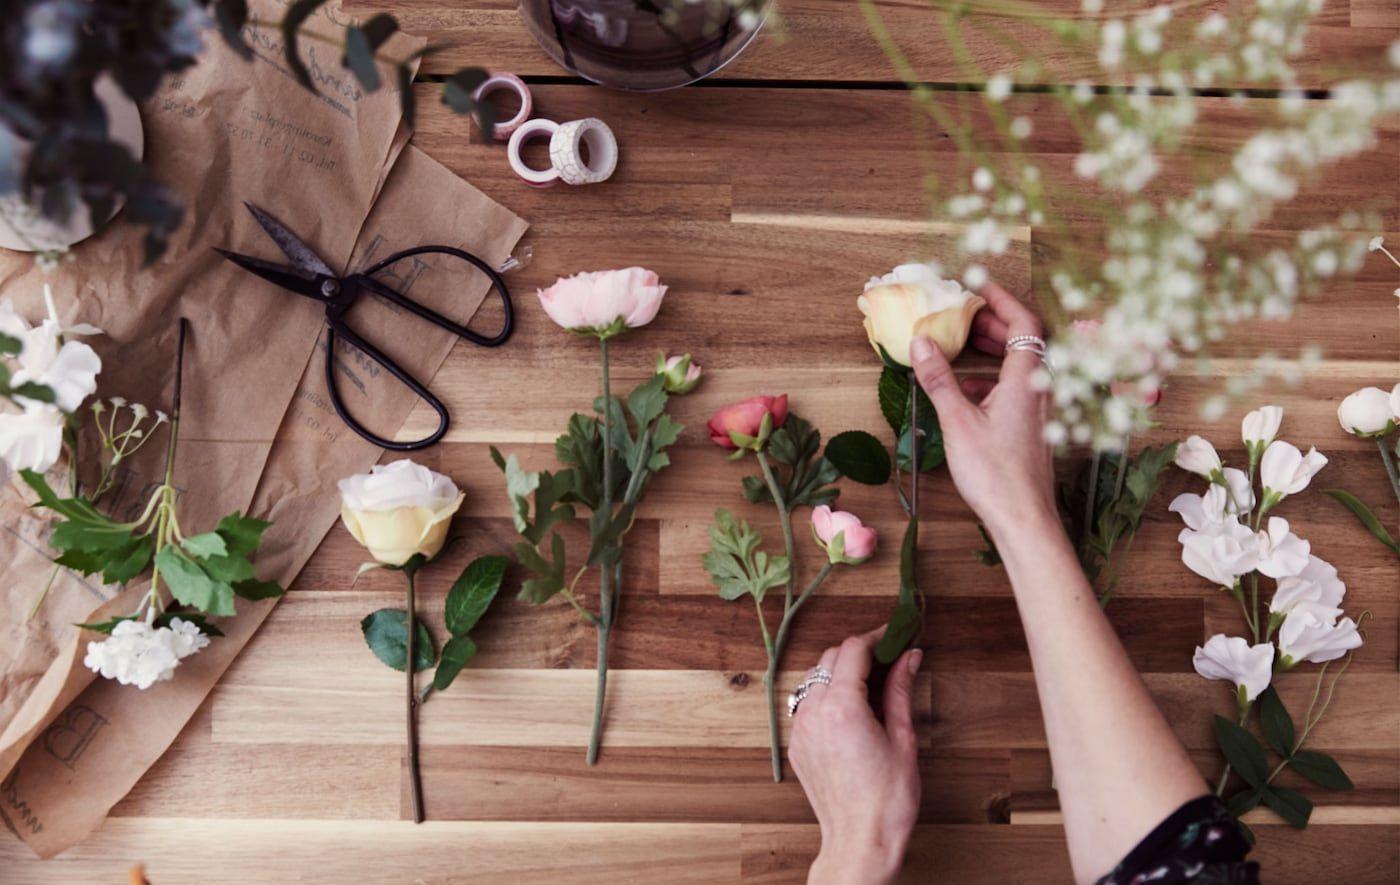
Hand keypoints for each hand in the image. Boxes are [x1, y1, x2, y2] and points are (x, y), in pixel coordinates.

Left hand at [790, 628, 921, 884]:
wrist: (860, 841)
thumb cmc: (888, 798)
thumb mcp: (903, 739)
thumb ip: (900, 691)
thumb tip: (909, 656)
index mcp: (843, 707)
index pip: (853, 650)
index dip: (875, 637)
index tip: (893, 635)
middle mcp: (814, 713)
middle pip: (830, 659)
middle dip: (858, 653)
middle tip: (887, 659)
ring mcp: (801, 729)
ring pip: (814, 680)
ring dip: (839, 673)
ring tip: (870, 686)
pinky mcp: (797, 746)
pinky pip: (808, 706)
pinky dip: (826, 697)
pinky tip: (851, 712)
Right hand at [910, 280, 1055, 538]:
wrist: (1023, 519)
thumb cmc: (995, 474)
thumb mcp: (958, 422)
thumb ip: (940, 379)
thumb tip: (921, 342)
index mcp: (1027, 380)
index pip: (1024, 321)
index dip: (1002, 298)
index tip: (977, 285)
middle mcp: (1040, 389)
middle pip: (1026, 339)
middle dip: (994, 321)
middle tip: (964, 313)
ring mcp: (1040, 409)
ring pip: (1022, 364)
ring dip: (994, 348)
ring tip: (964, 343)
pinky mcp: (1033, 427)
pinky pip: (1017, 387)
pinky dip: (994, 377)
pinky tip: (967, 389)